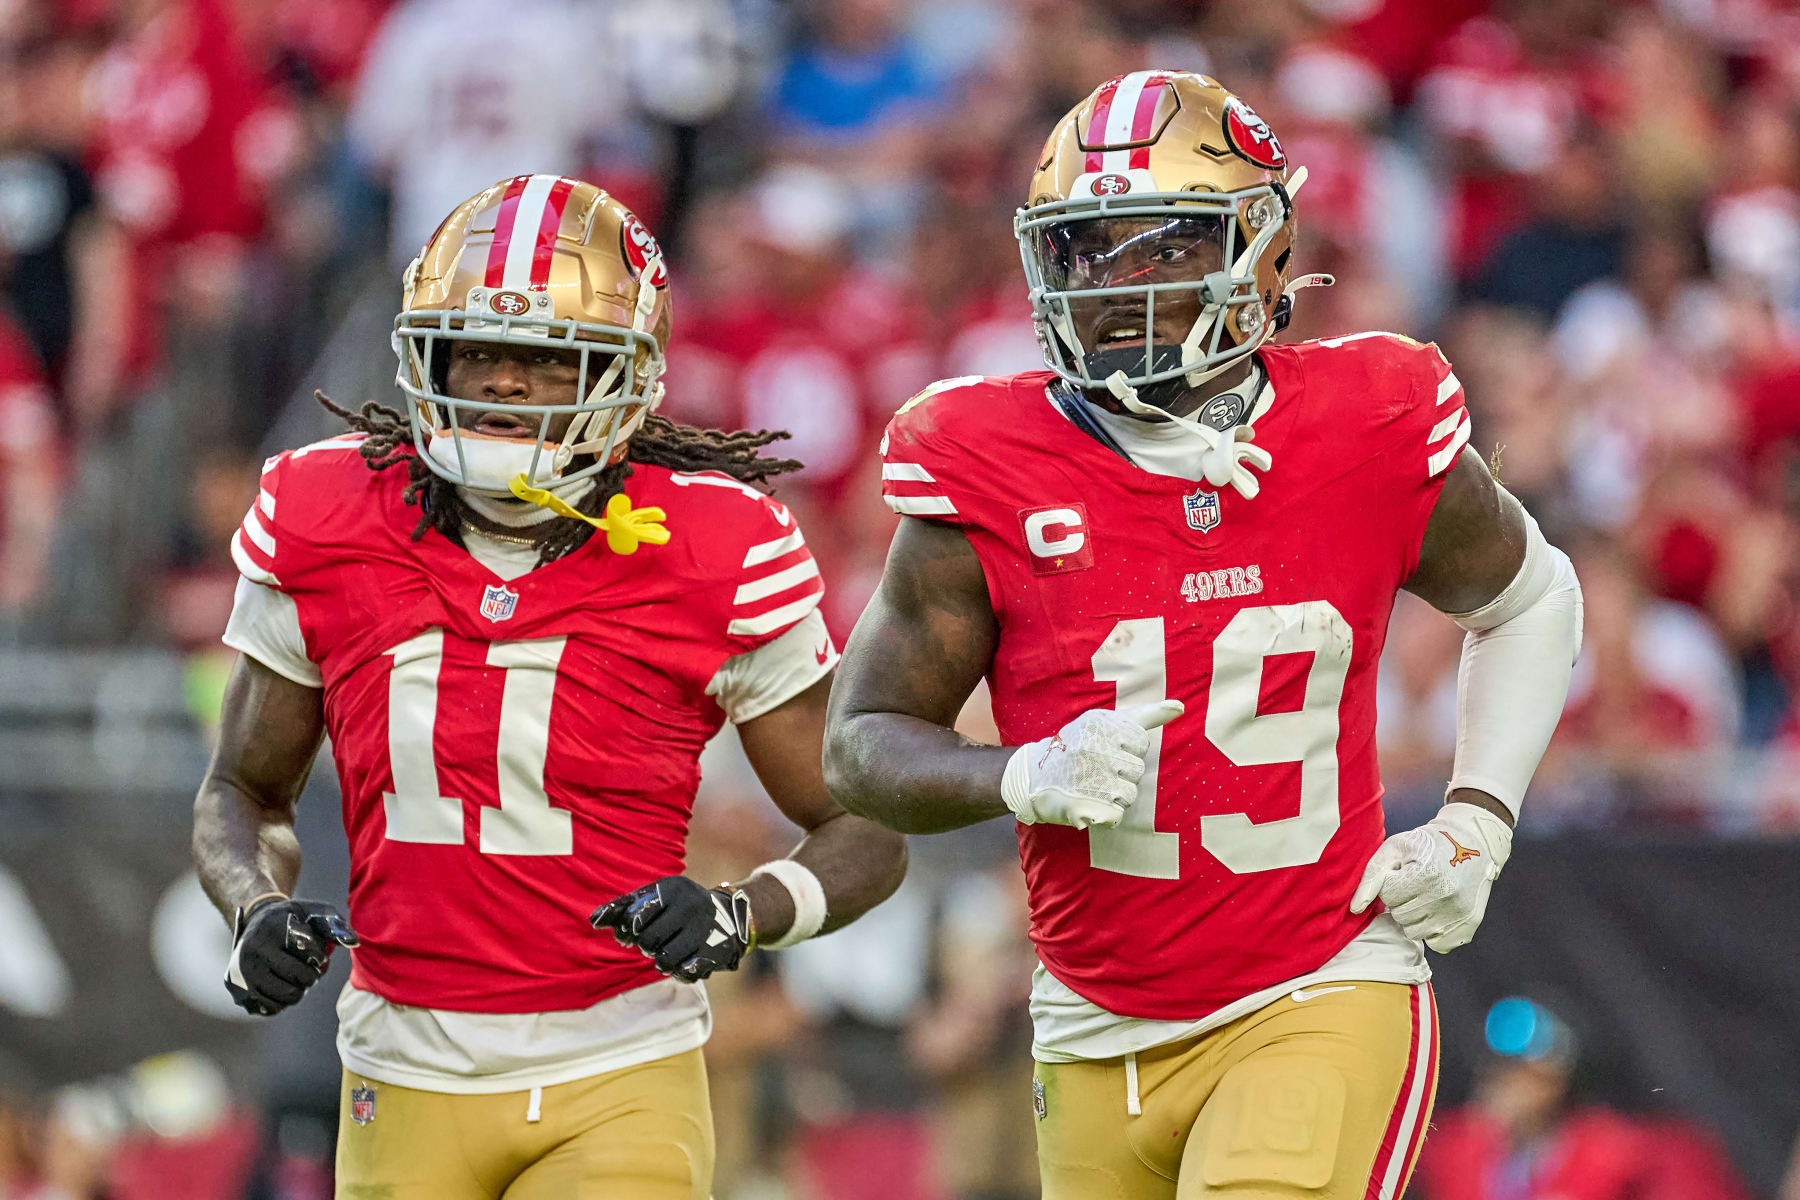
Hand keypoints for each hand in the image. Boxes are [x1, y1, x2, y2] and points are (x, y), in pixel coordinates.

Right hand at [224, 897, 358, 1015]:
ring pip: (287, 997)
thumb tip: (354, 942)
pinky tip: (281, 985)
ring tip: (296, 977)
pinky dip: (282, 1001)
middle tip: (308, 969)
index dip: (321, 955)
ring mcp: (241, 974)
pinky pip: (271, 1009)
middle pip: (300, 978)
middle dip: (312, 975)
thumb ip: (335, 926)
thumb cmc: (292, 919)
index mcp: (272, 928)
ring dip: (299, 990)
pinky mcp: (237, 992)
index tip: (317, 950)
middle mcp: (252, 951)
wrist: (255, 923)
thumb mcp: (314, 912)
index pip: (311, 952)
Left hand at [591, 876, 751, 982]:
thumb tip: (593, 921)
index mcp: (672, 888)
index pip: (635, 918)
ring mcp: (705, 929)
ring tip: (664, 954)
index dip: (626, 931)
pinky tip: (682, 963)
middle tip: (650, 943)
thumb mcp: (652, 898)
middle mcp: (691, 905)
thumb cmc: (676, 907)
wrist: (728, 913)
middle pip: (649, 941)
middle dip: (644, 946)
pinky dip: (680, 972)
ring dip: (660, 962)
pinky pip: (687, 973)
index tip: (628, 934)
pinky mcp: (716, 951)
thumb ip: (621, 907)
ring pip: (666, 960)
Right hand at [1000, 700, 1183, 828]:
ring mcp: (1089, 779)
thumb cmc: (1077, 746)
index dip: (1127, 750)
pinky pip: (1117, 815)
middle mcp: (1095, 750)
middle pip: (1137, 771)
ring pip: (1130, 795)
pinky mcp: (1085, 807)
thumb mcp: (1105, 722)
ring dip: (1115, 795)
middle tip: (1095, 770)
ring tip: (1091, 786)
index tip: (1104, 748)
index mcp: (1101, 725)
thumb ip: (1145, 715)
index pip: (1141, 743)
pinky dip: (1106, 814)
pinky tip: (1089, 803)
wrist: (1031, 775)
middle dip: (1122, 773)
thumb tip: (1181, 706)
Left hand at [1350, 802, 1511, 951]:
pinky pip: (1437, 944)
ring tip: (1426, 896)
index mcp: (1426, 874)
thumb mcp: (1395, 849)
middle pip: (1400, 916)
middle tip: (1416, 885)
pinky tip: (1439, 911)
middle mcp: (1445, 896)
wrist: (1473, 842)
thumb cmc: (1427, 845)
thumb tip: (1355, 909)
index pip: (1388, 896)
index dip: (1392, 884)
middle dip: (1402, 901)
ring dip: (1415, 917)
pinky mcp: (1469, 925)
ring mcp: (1459, 913)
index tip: (1405, 873)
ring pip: (1415, 932)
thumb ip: (1372, 876)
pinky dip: (1433, 931)